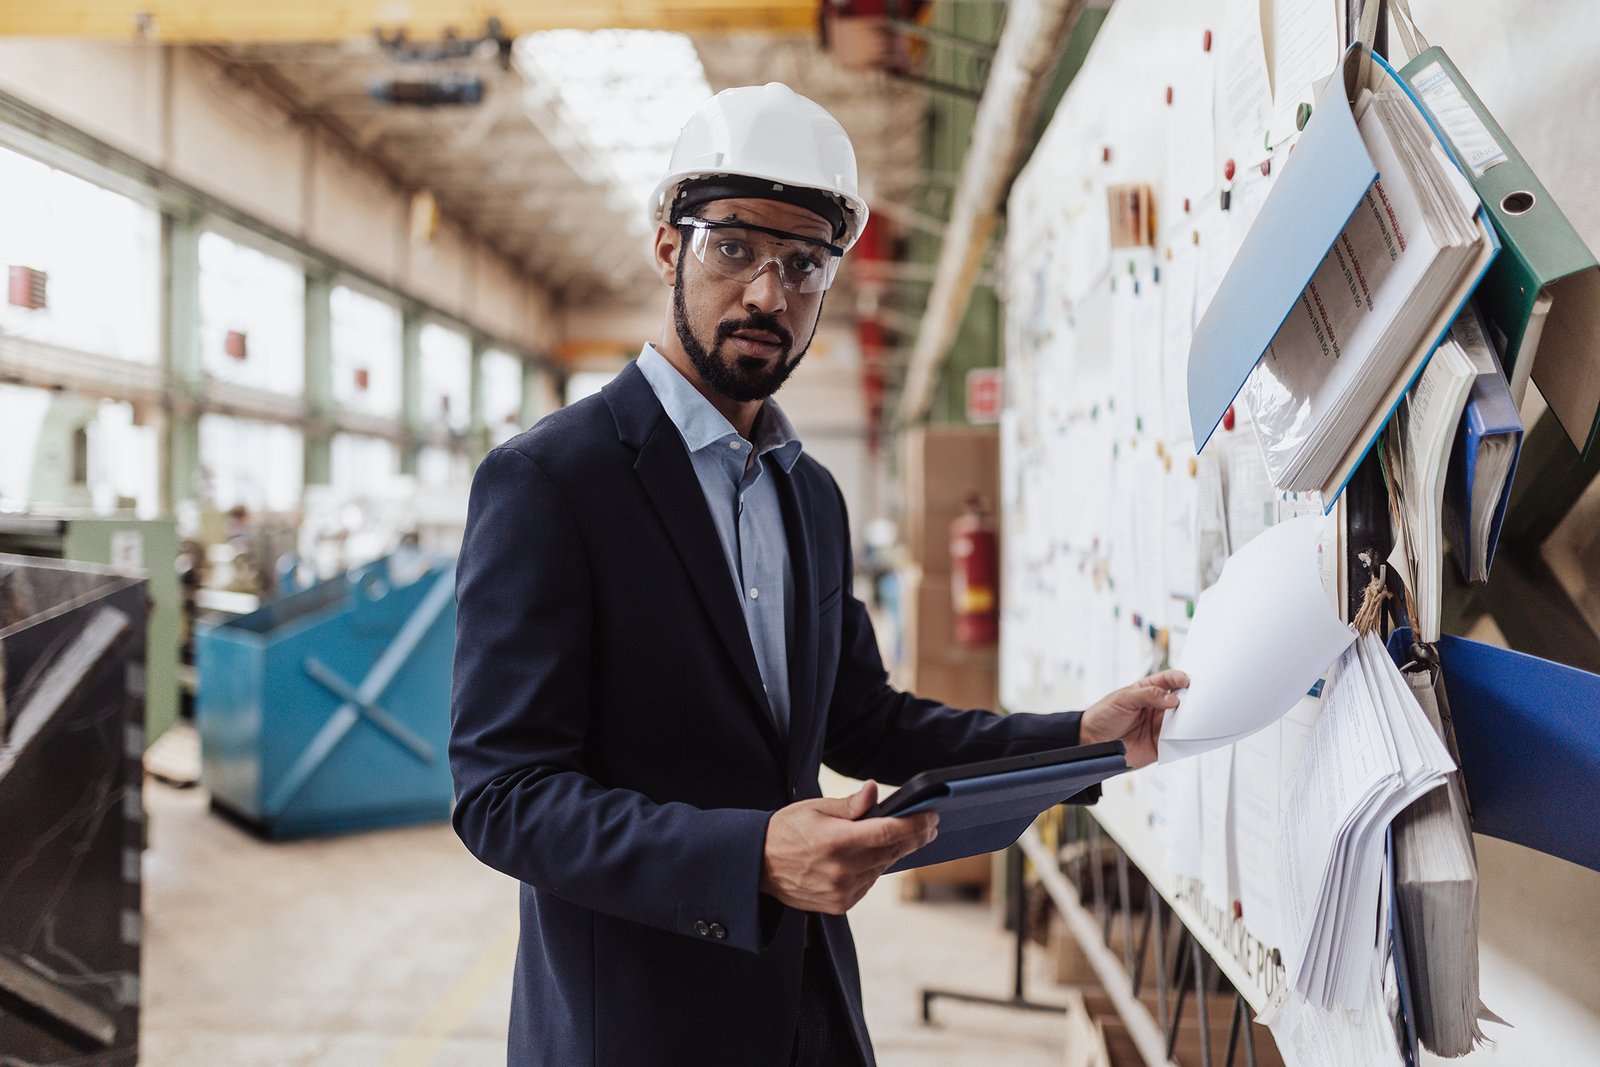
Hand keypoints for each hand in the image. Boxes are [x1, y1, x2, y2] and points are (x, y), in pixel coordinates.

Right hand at [759, 781, 938, 914]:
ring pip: (882, 868)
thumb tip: (875, 791)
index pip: (889, 832)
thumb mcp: (815, 808)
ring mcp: (842, 891)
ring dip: (893, 852)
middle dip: (914, 837)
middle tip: (929, 825)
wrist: (758, 865)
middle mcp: (842, 870)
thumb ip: (850, 805)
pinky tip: (871, 856)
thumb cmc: (787, 830)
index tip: (932, 816)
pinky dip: (874, 868)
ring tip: (901, 836)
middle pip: (892, 851)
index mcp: (836, 842)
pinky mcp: (840, 905)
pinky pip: (869, 882)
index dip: (915, 824)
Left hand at [1079, 669, 1188, 768]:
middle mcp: (1158, 708)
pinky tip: (1188, 737)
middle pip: (1180, 701)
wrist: (1092, 742)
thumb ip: (1148, 695)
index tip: (1186, 680)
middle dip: (1190, 699)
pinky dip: (1184, 740)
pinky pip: (1177, 743)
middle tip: (1197, 700)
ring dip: (1189, 721)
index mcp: (1149, 691)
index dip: (1178, 678)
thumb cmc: (1104, 715)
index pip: (1168, 681)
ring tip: (1194, 719)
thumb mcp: (1123, 698)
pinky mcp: (1160, 745)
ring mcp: (1160, 726)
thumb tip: (1173, 699)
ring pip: (1182, 722)